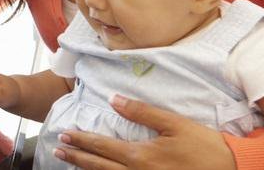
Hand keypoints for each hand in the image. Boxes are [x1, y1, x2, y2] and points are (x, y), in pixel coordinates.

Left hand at [53, 95, 235, 168]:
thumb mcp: (173, 123)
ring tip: (71, 164)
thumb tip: (114, 99)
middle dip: (78, 157)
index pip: (104, 147)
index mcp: (141, 157)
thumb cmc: (204, 147)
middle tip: (59, 150)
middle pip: (100, 167)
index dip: (83, 141)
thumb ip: (141, 111)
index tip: (66, 136)